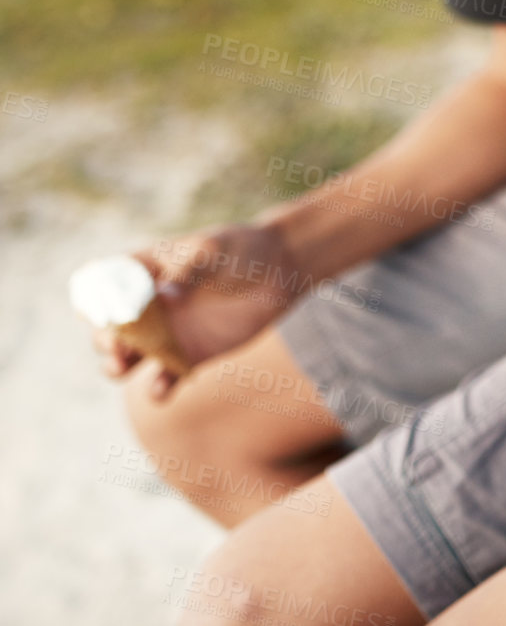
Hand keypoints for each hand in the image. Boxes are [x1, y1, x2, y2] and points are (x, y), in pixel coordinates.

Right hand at [92, 222, 300, 397]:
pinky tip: (162, 387)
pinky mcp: (188, 356)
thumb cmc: (240, 249)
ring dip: (116, 367)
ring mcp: (165, 333)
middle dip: (104, 339)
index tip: (98, 312)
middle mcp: (147, 306)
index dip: (93, 300)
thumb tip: (164, 296)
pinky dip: (158, 389)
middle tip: (117, 344)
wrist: (278, 270)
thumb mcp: (213, 251)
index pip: (103, 285)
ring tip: (124, 366)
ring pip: (126, 358)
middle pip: (108, 327)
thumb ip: (188, 272)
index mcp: (145, 271)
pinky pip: (164, 380)